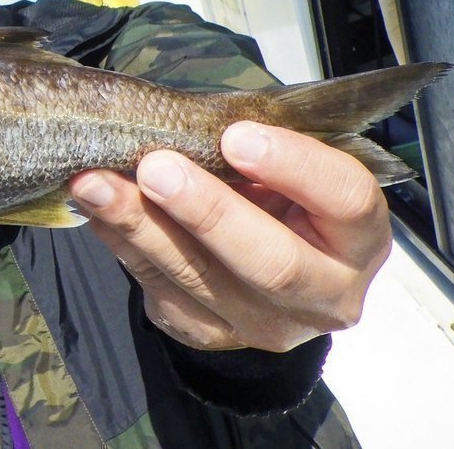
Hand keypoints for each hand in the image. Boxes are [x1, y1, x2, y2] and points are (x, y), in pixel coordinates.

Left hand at [67, 122, 392, 351]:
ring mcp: (265, 324)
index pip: (345, 200)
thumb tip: (189, 120)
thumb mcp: (288, 167)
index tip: (236, 134)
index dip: (294, 167)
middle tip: (156, 167)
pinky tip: (94, 208)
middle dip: (207, 211)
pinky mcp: (209, 333)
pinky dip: (120, 242)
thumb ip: (258, 149)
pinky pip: (157, 288)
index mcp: (359, 237)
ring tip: (94, 182)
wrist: (266, 269)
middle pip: (271, 261)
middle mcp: (324, 293)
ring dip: (139, 224)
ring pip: (199, 278)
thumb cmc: (279, 196)